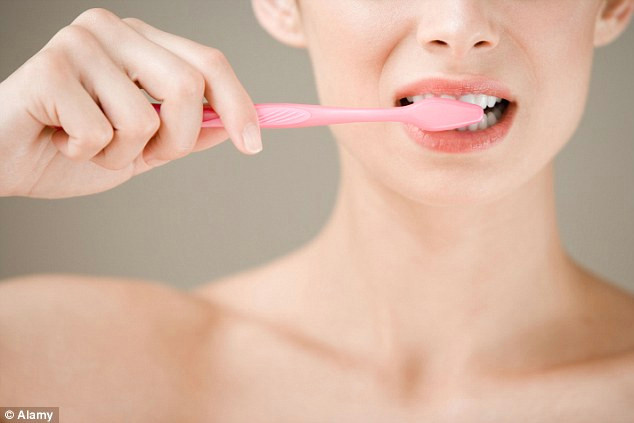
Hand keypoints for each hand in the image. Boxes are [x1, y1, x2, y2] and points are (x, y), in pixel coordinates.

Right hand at [0, 8, 261, 198]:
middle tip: (149, 156)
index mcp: (141, 41)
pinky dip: (88, 155)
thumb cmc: (70, 148)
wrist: (5, 161)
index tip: (255, 144)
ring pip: (145, 117)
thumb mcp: (144, 146)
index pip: (209, 63)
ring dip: (124, 154)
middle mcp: (112, 30)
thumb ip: (186, 132)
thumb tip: (232, 126)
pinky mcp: (48, 69)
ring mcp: (79, 44)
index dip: (239, 105)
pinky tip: (62, 141)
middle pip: (189, 85)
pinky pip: (101, 131)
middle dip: (179, 139)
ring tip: (90, 146)